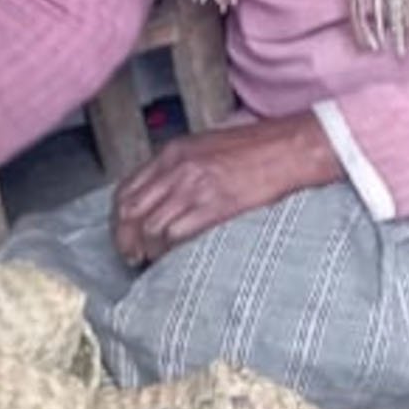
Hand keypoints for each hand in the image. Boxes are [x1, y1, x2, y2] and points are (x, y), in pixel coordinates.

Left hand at [111, 115, 340, 266]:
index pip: (127, 189)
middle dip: (124, 238)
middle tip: (131, 256)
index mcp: (173, 152)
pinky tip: (172, 258)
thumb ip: (180, 167)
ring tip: (152, 261)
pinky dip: (168, 250)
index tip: (123, 234)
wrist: (288, 149)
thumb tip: (162, 195)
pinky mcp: (214, 206)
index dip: (119, 218)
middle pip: (130, 210)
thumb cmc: (256, 148)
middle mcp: (177, 168)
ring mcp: (194, 187)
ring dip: (146, 249)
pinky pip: (175, 234)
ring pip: (149, 226)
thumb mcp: (207, 147)